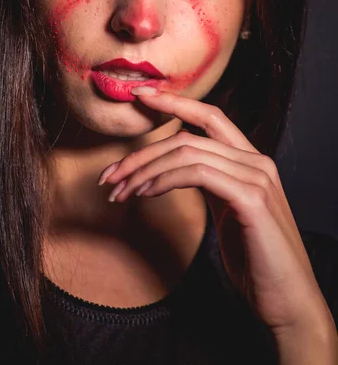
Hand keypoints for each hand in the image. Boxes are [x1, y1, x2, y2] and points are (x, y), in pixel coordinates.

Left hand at [98, 89, 333, 339]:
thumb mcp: (229, 210)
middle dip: (142, 154)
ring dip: (145, 170)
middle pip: (187, 137)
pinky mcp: (252, 199)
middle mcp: (256, 161)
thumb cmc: (256, 259)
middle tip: (109, 176)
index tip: (140, 96)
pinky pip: (197, 174)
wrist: (289, 301)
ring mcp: (257, 177)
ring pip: (188, 152)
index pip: (209, 116)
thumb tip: (174, 169)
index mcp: (250, 160)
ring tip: (120, 192)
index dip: (174, 101)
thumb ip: (212, 183)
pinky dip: (164, 180)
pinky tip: (145, 194)